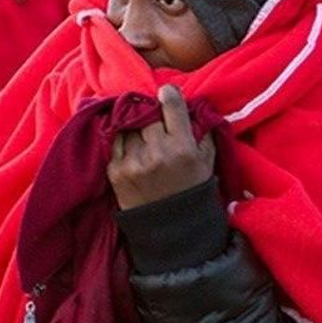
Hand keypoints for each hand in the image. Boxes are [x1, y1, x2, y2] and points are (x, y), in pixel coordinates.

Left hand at [107, 85, 215, 210]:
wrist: (171, 229)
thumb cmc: (192, 190)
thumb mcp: (207, 161)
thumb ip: (202, 131)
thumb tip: (194, 105)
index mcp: (182, 147)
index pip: (171, 106)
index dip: (168, 95)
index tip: (165, 93)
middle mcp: (156, 152)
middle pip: (147, 114)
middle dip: (150, 113)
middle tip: (153, 116)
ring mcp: (133, 161)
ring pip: (128, 126)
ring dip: (134, 126)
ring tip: (141, 133)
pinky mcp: (114, 171)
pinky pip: (114, 141)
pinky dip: (121, 138)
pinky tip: (130, 143)